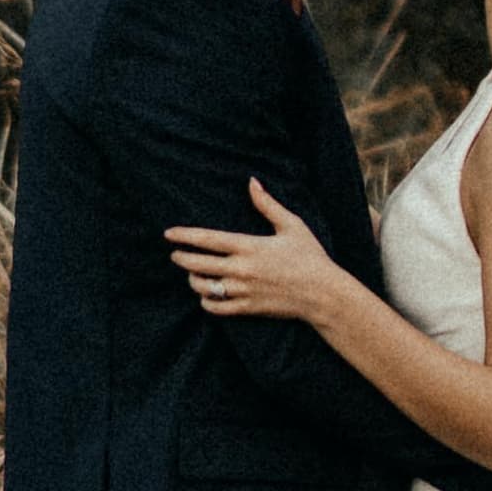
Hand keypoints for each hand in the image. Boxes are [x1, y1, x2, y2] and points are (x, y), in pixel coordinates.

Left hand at [167, 176, 348, 332]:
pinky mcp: (248, 308)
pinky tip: (206, 295)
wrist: (323, 294)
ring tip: (191, 274)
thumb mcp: (292, 225)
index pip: (207, 240)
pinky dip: (206, 301)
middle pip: (199, 264)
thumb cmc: (309, 256)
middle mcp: (242, 269)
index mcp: (250, 246)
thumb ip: (268, 204)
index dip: (185, 236)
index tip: (169, 234)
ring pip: (204, 287)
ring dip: (193, 280)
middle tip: (175, 254)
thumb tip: (252, 182)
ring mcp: (243, 291)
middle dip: (182, 258)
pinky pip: (216, 308)